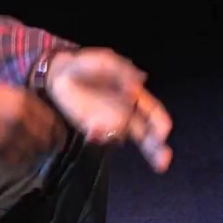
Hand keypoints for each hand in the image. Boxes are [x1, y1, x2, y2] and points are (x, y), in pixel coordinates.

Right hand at [0, 78, 65, 167]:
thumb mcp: (8, 91)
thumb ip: (27, 102)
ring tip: (31, 154)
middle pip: (46, 140)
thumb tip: (44, 118)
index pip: (53, 122)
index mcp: (26, 100)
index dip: (59, 133)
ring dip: (34, 155)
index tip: (58, 138)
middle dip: (48, 146)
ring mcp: (9, 133)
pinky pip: (16, 160)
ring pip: (32, 152)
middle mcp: (22, 117)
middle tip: (47, 150)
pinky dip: (18, 161)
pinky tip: (16, 157)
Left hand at [46, 47, 173, 172]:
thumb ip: (124, 70)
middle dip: (155, 148)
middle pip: (145, 132)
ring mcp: (109, 121)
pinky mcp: (92, 127)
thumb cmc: (86, 64)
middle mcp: (126, 111)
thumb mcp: (106, 61)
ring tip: (107, 132)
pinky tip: (93, 133)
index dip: (160, 122)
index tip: (163, 133)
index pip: (153, 111)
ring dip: (119, 138)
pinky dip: (99, 136)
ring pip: (122, 136)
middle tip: (162, 161)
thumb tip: (139, 84)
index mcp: (135, 94)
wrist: (59, 73)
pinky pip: (100, 136)